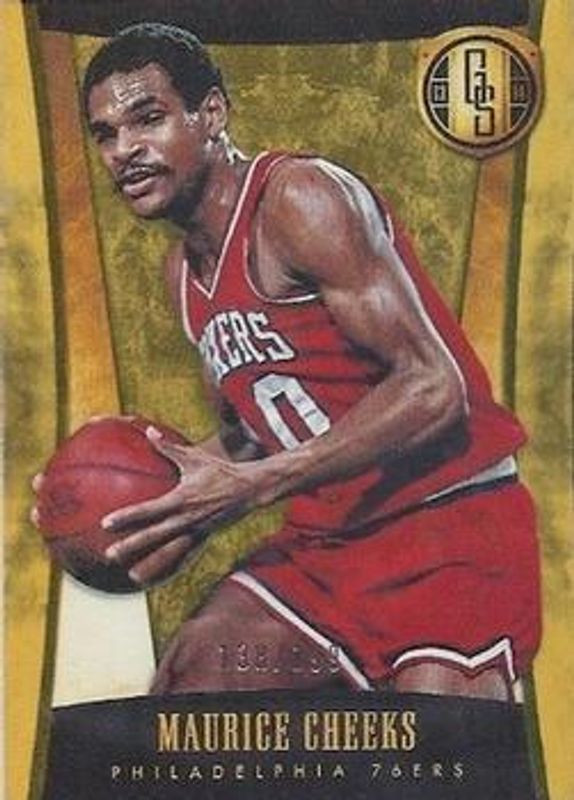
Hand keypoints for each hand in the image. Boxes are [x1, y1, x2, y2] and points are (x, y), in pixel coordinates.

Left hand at [102, 426, 259, 585]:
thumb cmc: (220, 470)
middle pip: (155, 535)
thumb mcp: (194, 457)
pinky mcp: (204, 538)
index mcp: (182, 499)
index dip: (127, 517)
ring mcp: (197, 531)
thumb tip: (149, 430)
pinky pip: (186, 555)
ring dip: (151, 564)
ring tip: (132, 577)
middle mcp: (188, 518)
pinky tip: (160, 577)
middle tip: (109, 554)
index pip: (149, 510)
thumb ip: (169, 447)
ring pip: (170, 552)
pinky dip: (172, 566)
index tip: (106, 523)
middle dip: (132, 546)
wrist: (250, 489)